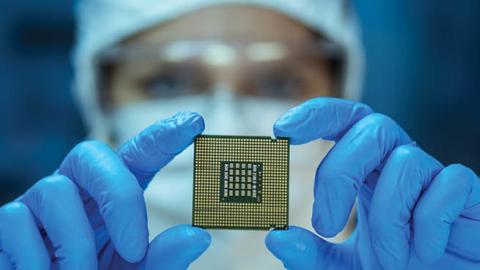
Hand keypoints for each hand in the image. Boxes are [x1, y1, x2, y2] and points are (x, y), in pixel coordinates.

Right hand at [0, 112, 209, 269]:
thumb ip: (162, 258)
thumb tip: (199, 235)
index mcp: (112, 198)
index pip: (138, 157)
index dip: (162, 137)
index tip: (194, 123)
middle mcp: (77, 190)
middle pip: (92, 154)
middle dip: (118, 194)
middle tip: (134, 249)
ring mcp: (39, 202)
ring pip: (55, 189)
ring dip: (75, 244)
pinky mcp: (8, 221)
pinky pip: (17, 220)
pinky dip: (37, 257)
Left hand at [265, 98, 479, 269]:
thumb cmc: (394, 266)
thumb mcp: (345, 266)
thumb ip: (313, 256)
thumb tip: (277, 238)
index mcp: (367, 167)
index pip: (345, 119)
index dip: (316, 114)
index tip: (280, 131)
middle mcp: (398, 161)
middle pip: (371, 128)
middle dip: (338, 174)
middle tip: (323, 225)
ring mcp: (433, 175)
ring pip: (406, 161)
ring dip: (388, 217)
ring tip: (390, 259)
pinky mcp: (466, 193)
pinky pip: (449, 184)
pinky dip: (430, 223)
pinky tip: (425, 251)